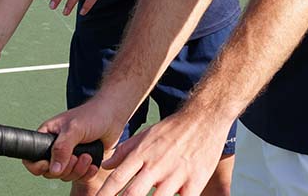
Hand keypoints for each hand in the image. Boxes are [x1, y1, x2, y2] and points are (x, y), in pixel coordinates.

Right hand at [22, 97, 124, 181]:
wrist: (112, 115)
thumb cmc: (92, 115)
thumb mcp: (74, 129)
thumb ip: (62, 148)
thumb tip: (53, 169)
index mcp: (47, 136)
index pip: (31, 157)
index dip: (38, 166)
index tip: (49, 164)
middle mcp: (56, 147)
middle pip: (50, 172)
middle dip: (65, 168)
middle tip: (77, 157)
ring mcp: (69, 155)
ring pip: (65, 176)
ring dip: (78, 170)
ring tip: (87, 156)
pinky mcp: (82, 162)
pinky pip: (79, 177)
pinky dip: (86, 174)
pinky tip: (93, 164)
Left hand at [97, 109, 229, 195]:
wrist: (203, 119)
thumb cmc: (171, 129)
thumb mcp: (144, 135)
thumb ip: (124, 151)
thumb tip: (104, 165)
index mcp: (141, 154)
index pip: (117, 178)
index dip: (104, 194)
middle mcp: (156, 165)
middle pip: (133, 194)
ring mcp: (175, 175)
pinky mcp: (194, 182)